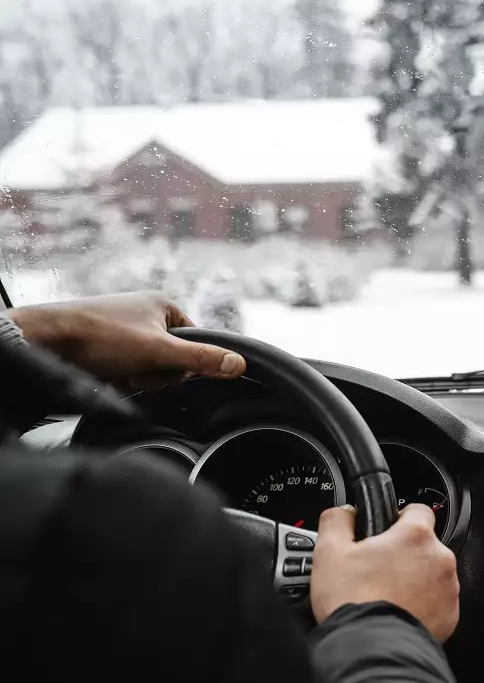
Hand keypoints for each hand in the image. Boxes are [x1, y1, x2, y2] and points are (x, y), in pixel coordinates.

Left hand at [8, 291, 245, 390]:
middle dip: (157, 373)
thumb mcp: (159, 351)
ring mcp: (124, 330)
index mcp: (162, 304)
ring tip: (117, 370)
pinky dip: (120, 378)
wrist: (45, 341)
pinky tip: (106, 374)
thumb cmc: (100, 336)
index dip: (184, 362)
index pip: (195, 342)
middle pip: (173, 358)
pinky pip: (129, 370)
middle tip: (136, 369)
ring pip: (150, 367)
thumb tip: (239, 364)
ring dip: (138, 378)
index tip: (164, 365)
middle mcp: (145, 314)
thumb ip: (201, 359)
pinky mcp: (107, 346)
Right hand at [311, 503, 459, 642]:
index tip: (388, 530)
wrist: (371, 650)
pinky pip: (438, 603)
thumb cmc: (353, 602)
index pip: (418, 510)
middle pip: (424, 546)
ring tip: (386, 596)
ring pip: (432, 575)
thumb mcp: (330, 553)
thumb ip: (337, 522)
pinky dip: (423, 606)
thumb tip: (344, 513)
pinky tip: (398, 613)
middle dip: (404, 555)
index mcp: (415, 536)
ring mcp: (448, 588)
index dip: (400, 517)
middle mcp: (439, 559)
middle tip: (378, 571)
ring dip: (415, 580)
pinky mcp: (450, 615)